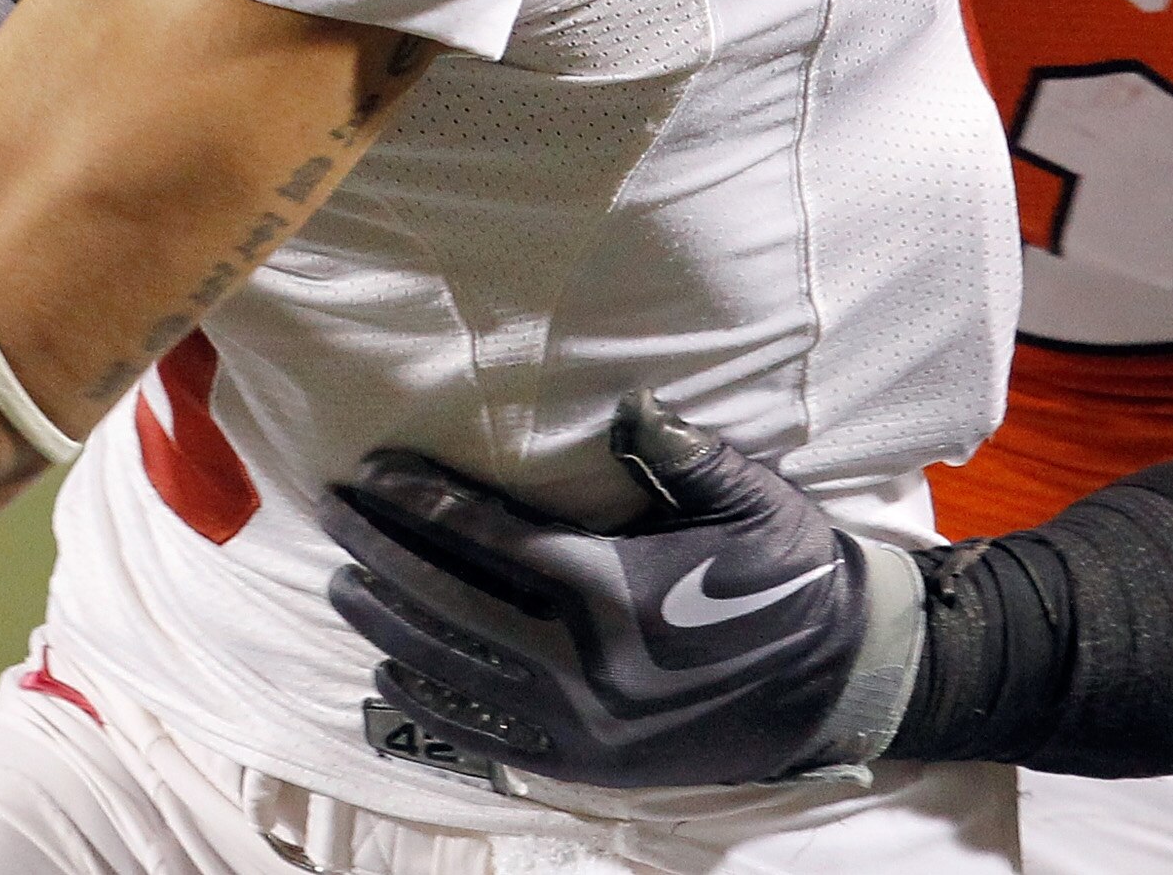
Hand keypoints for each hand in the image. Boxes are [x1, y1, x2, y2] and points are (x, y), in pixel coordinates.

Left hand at [324, 392, 922, 788]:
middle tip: (330, 515)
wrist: (843, 681)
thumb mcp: (752, 496)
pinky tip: (390, 671)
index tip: (370, 470)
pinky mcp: (587, 765)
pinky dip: (428, 703)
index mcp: (613, 590)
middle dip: (380, 555)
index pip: (487, 539)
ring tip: (342, 584)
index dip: (420, 502)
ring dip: (388, 625)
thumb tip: (623, 407)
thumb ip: (681, 450)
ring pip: (454, 672)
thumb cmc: (793, 573)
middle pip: (448, 604)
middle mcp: (583, 665)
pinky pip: (483, 737)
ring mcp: (580, 724)